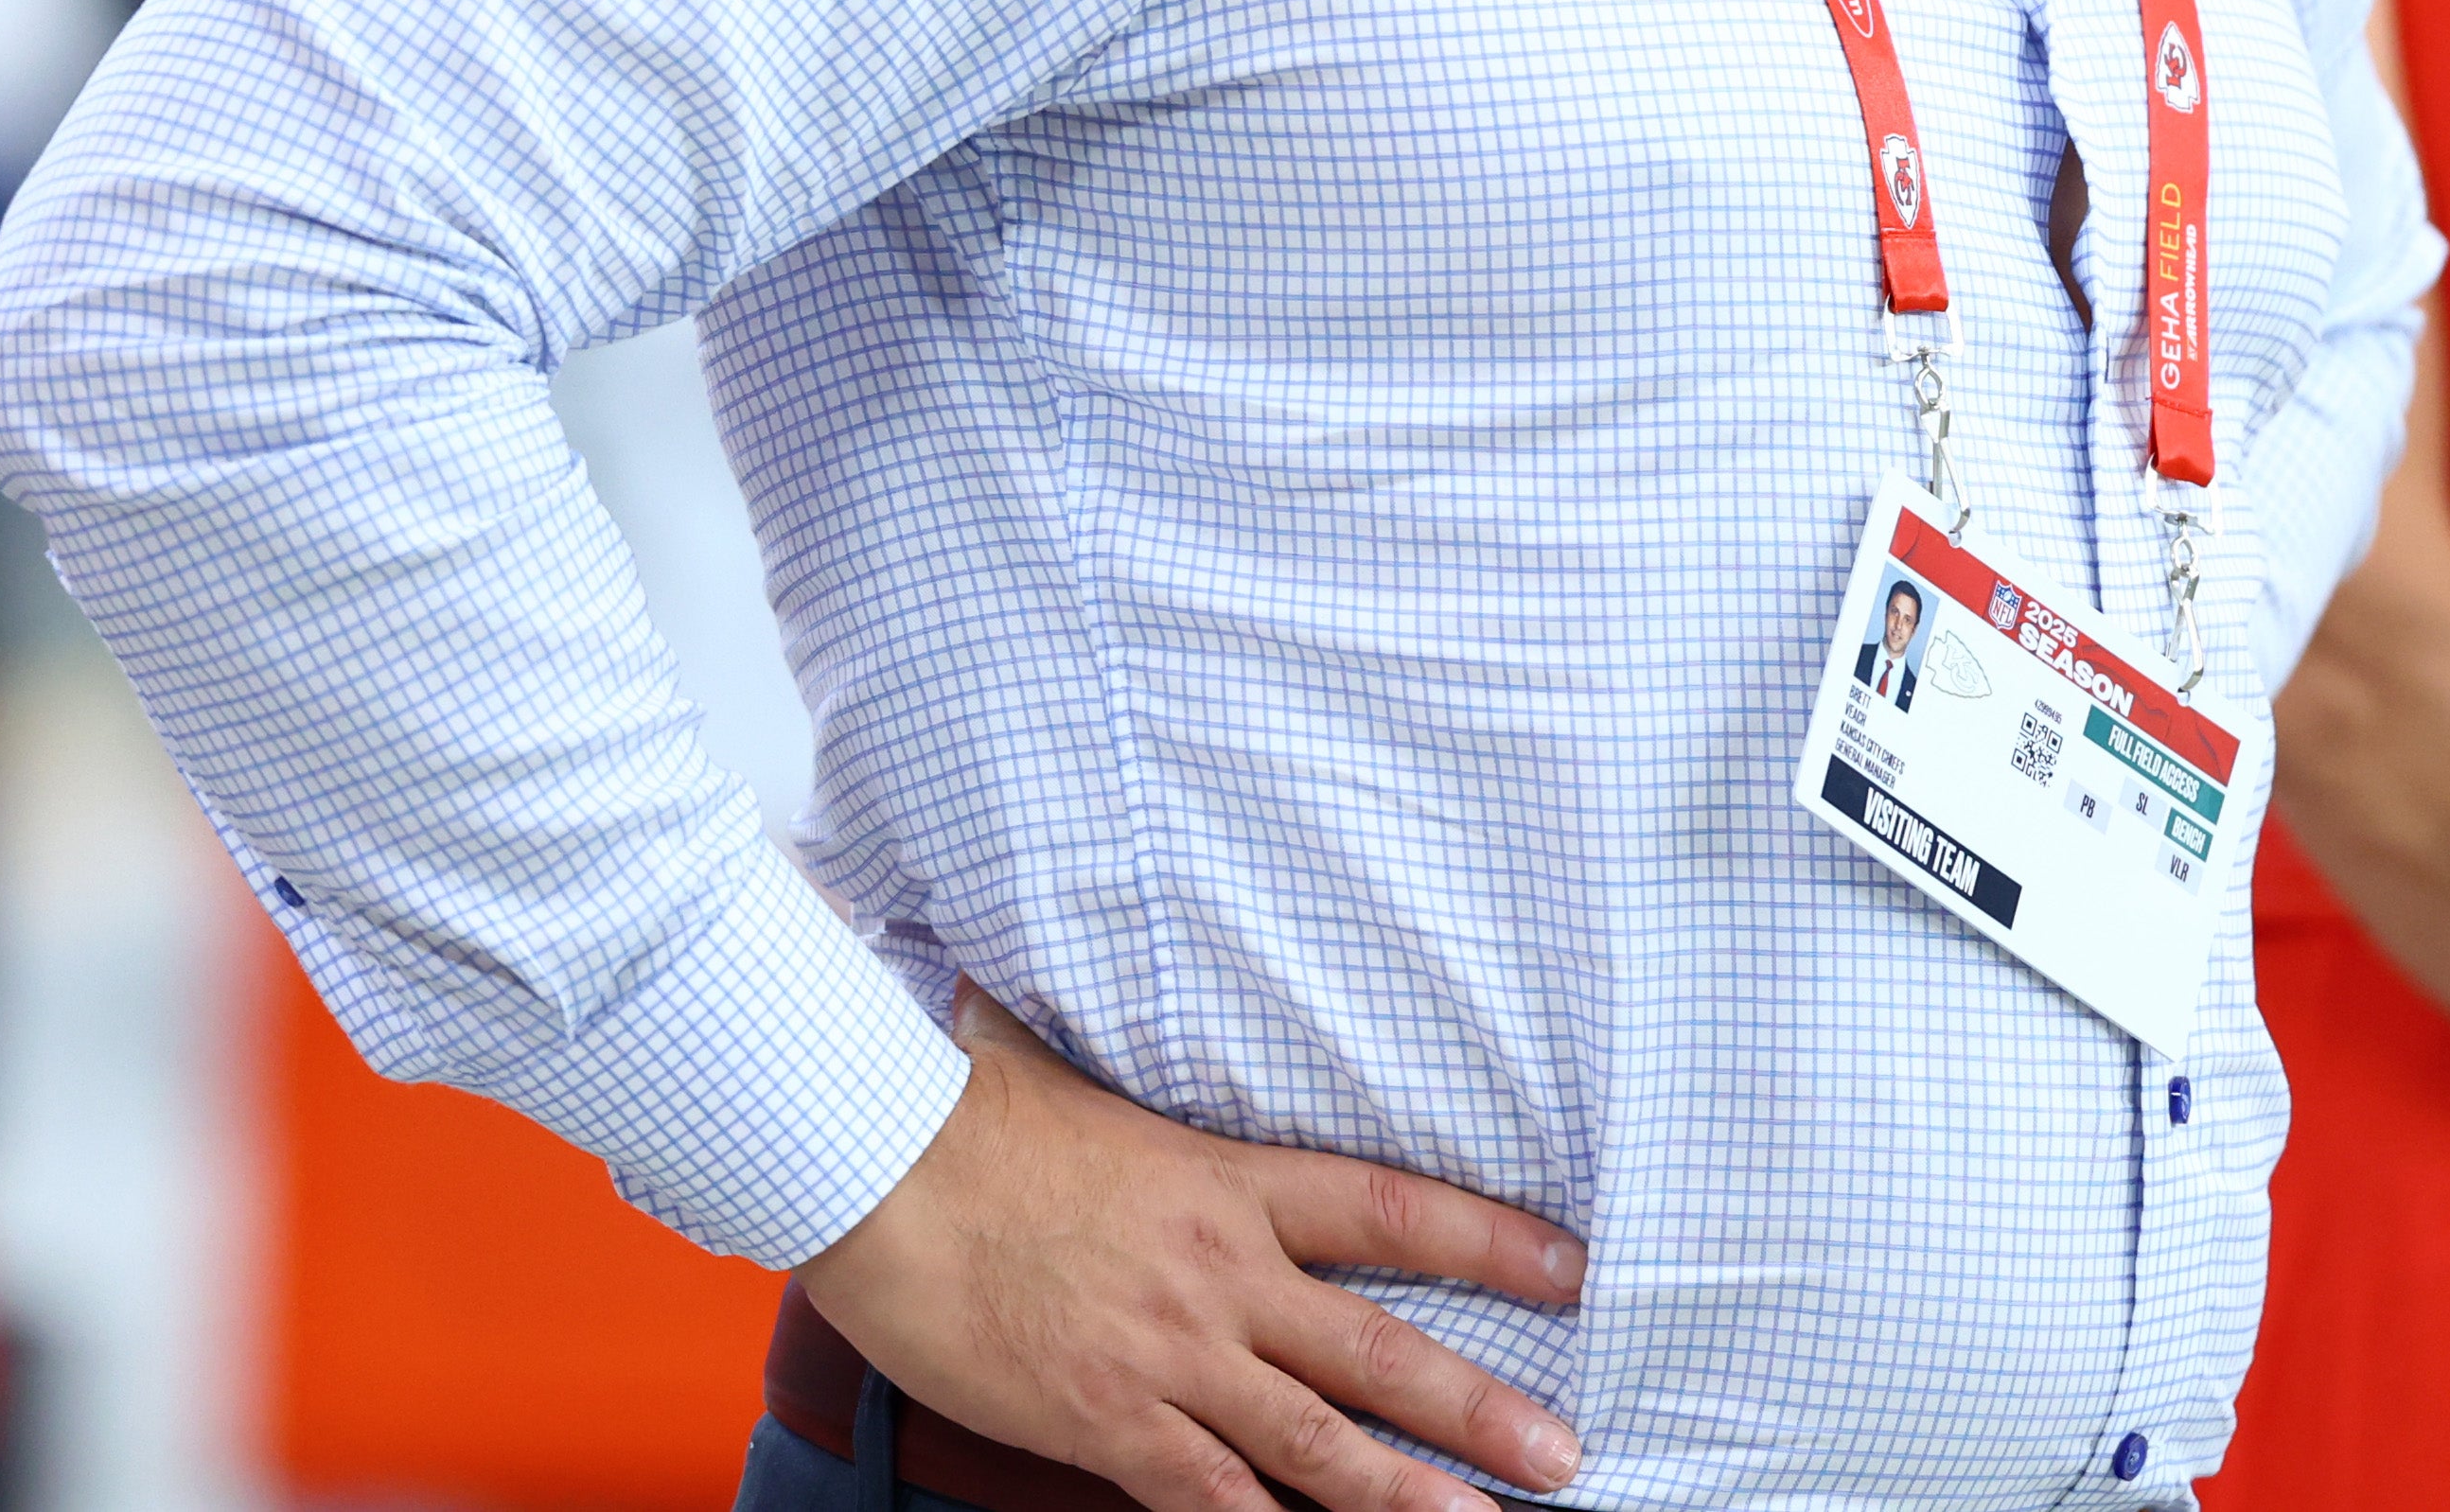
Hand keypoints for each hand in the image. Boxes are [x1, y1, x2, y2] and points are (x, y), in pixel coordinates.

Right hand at [802, 983, 1589, 1511]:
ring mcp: (1171, 1356)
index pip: (1392, 1210)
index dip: (1492, 1243)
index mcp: (1228, 1181)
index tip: (1570, 1271)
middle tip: (1563, 1450)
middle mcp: (1222, 1275)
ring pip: (1317, 1445)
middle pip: (1380, 1350)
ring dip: (1408, 1495)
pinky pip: (1209, 1501)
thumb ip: (1118, 1060)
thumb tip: (1094, 988)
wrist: (880, 1168)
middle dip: (1481, 1407)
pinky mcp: (1108, 1421)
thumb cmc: (964, 1114)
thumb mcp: (1075, 1067)